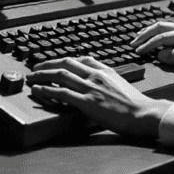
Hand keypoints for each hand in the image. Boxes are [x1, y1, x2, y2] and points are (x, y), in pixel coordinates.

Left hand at [25, 56, 172, 138]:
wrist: (142, 113)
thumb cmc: (135, 103)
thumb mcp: (122, 84)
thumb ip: (108, 79)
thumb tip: (98, 80)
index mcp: (105, 70)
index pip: (81, 59)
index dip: (64, 60)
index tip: (55, 62)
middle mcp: (95, 75)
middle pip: (66, 63)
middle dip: (48, 64)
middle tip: (36, 68)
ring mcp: (90, 88)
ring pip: (60, 75)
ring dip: (42, 75)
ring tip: (32, 77)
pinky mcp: (86, 102)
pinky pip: (61, 92)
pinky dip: (46, 90)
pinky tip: (37, 90)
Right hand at [130, 22, 173, 82]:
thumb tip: (160, 54)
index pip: (163, 37)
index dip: (148, 44)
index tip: (137, 51)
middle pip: (161, 27)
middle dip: (146, 34)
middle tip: (133, 43)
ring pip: (166, 29)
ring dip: (152, 34)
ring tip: (139, 40)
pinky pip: (172, 34)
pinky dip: (160, 37)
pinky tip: (155, 42)